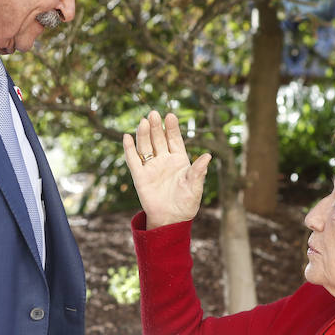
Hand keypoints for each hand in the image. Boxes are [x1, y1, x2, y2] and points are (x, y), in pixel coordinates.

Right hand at [122, 111, 211, 229]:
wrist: (171, 220)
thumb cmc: (186, 204)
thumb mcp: (195, 187)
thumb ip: (199, 171)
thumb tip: (208, 156)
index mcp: (179, 161)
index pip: (174, 140)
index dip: (172, 128)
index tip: (170, 116)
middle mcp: (164, 161)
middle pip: (159, 140)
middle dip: (156, 127)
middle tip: (154, 114)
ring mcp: (151, 168)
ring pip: (146, 147)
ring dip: (144, 134)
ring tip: (143, 122)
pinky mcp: (140, 177)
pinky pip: (133, 161)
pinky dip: (129, 149)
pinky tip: (127, 137)